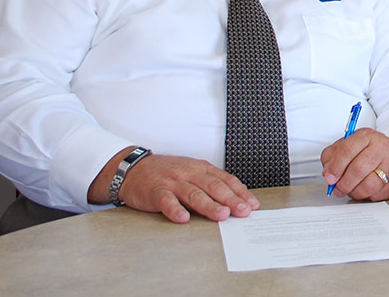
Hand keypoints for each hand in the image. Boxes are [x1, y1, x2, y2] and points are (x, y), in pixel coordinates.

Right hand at [90, 151, 258, 223]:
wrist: (135, 169)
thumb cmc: (169, 173)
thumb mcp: (192, 173)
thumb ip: (210, 185)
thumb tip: (235, 201)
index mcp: (201, 168)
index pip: (225, 180)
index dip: (240, 192)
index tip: (253, 204)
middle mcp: (189, 173)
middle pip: (213, 186)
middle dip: (231, 199)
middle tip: (244, 211)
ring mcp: (173, 182)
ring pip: (194, 194)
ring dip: (209, 205)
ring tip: (222, 215)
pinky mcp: (155, 192)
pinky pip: (166, 201)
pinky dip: (175, 210)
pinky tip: (183, 219)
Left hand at [321, 127, 388, 200]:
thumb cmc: (371, 152)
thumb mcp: (351, 145)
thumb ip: (334, 156)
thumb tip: (328, 173)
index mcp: (367, 136)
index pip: (347, 150)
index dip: (335, 167)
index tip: (329, 177)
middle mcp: (382, 148)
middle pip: (357, 169)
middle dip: (343, 183)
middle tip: (338, 188)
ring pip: (367, 186)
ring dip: (354, 192)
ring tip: (351, 189)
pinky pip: (377, 195)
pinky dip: (366, 196)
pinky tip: (365, 190)